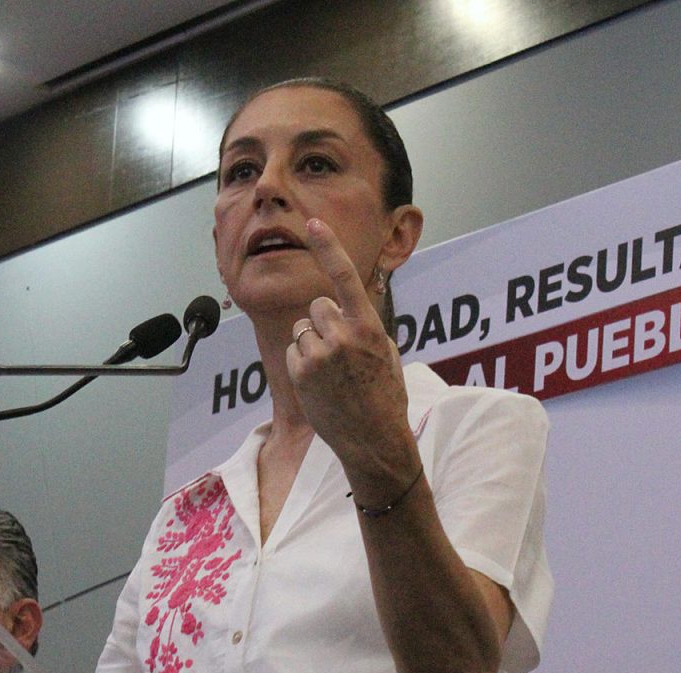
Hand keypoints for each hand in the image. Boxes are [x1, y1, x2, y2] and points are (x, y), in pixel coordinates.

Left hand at [289, 219, 418, 495]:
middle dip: (324, 322)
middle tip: (340, 351)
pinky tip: (320, 383)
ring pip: (302, 329)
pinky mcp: (300, 372)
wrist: (374, 440)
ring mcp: (318, 355)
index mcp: (369, 327)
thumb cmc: (385, 397)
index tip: (313, 224)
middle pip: (318, 306)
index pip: (346, 278)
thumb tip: (347, 306)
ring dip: (312, 343)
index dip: (329, 248)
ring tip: (332, 372)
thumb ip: (365, 325)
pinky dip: (301, 362)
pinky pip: (293, 350)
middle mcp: (342, 336)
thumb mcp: (386, 353)